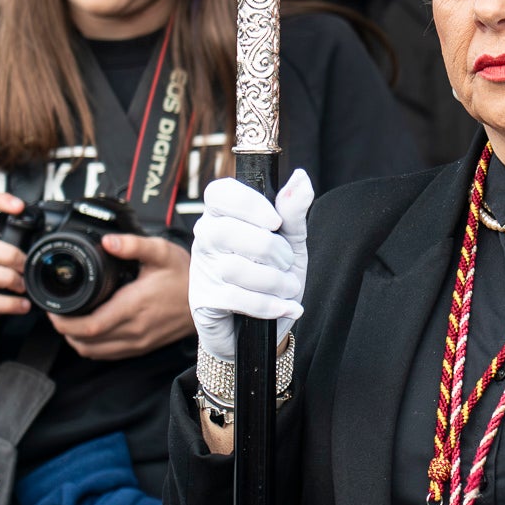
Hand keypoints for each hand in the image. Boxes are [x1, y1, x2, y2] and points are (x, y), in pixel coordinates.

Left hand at [51, 232, 195, 360]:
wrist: (211, 299)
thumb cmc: (186, 275)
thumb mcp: (160, 251)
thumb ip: (132, 244)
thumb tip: (107, 241)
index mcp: (134, 307)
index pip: (88, 327)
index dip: (64, 322)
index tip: (54, 309)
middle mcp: (134, 330)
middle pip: (86, 342)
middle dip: (65, 329)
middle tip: (57, 311)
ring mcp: (139, 342)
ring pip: (94, 352)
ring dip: (77, 340)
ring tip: (71, 320)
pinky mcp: (143, 347)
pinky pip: (108, 354)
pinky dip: (92, 346)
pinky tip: (91, 330)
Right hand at [190, 170, 312, 362]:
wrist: (265, 326)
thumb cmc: (275, 275)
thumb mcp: (291, 241)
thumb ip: (293, 211)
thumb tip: (301, 178)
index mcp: (225, 214)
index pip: (219, 193)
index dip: (247, 204)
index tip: (275, 222)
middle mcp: (207, 237)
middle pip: (228, 231)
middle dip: (269, 249)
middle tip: (286, 262)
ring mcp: (202, 269)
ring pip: (234, 268)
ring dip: (273, 281)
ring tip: (287, 288)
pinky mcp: (203, 301)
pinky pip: (236, 298)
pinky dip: (268, 305)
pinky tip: (284, 307)